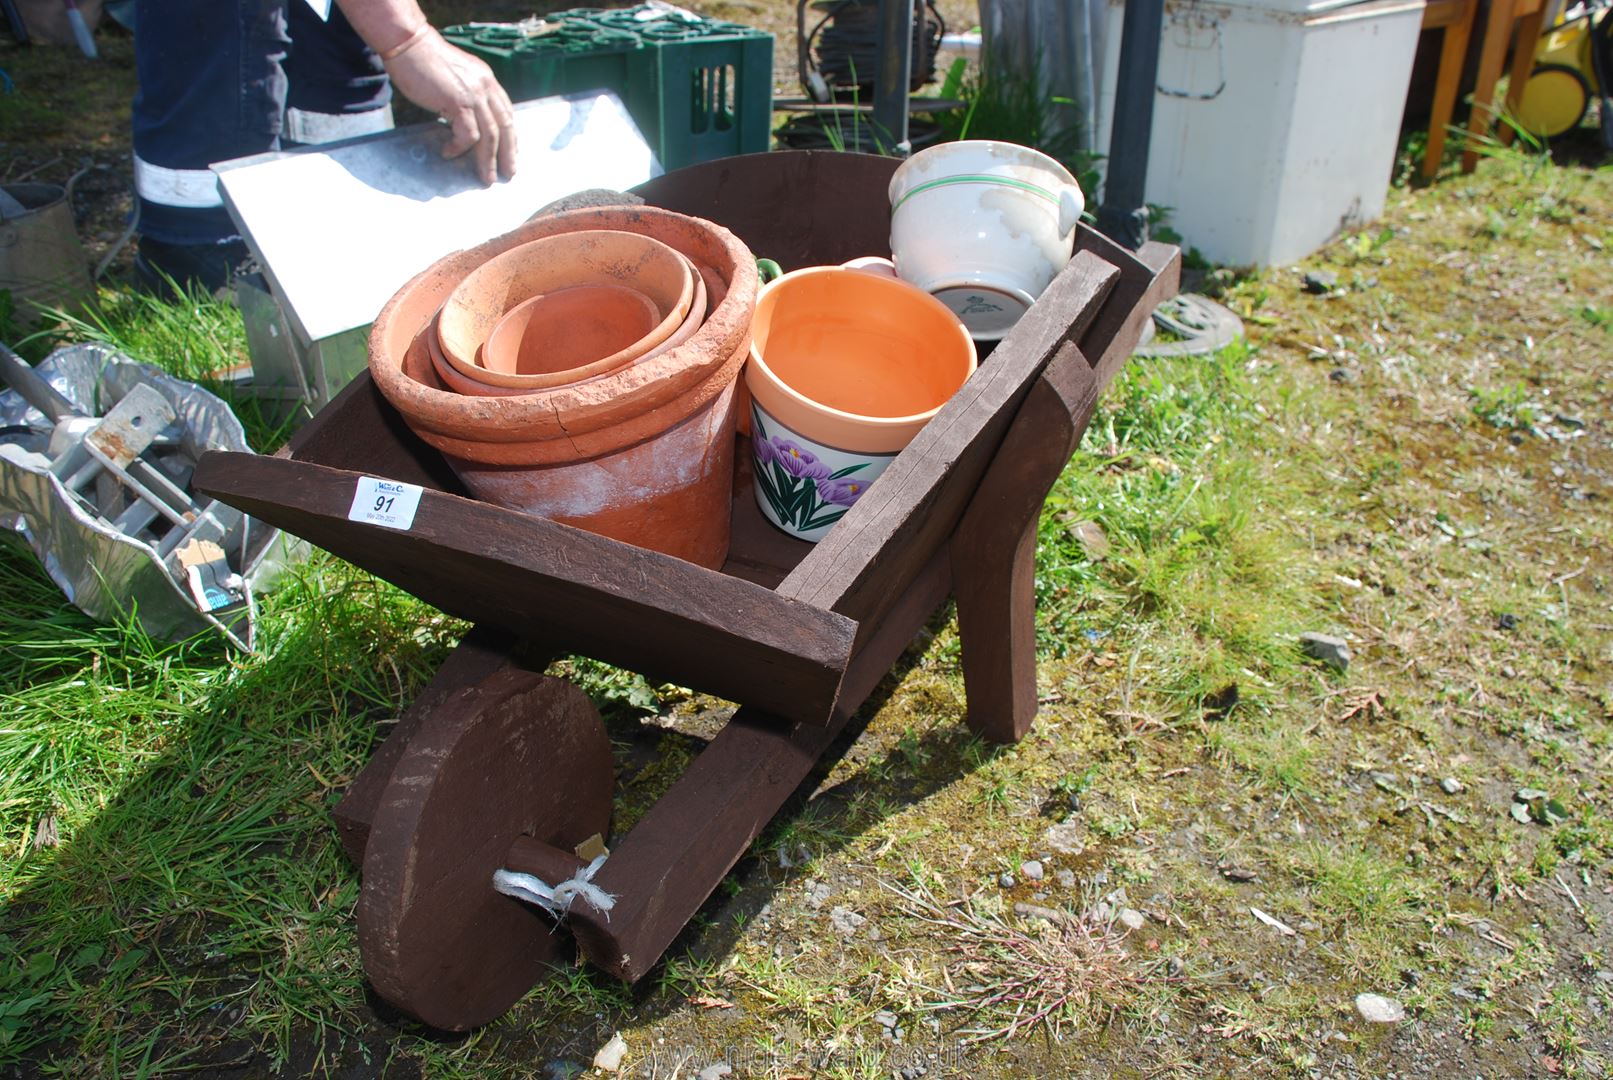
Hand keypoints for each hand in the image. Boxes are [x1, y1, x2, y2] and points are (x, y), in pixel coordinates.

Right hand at [383, 29, 517, 183]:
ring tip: (485, 177)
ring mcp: (474, 94)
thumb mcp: (455, 77)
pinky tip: (449, 153)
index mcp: (486, 79)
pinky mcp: (458, 102)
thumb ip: (466, 94)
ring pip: (490, 135)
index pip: (505, 112)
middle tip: (508, 173)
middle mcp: (485, 86)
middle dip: (508, 153)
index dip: (510, 135)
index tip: (510, 153)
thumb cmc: (423, 61)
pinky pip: (467, 135)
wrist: (408, 43)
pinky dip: (459, 147)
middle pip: (504, 126)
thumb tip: (464, 119)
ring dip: (487, 160)